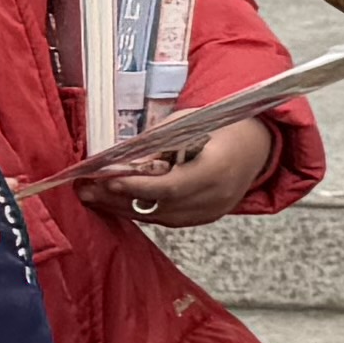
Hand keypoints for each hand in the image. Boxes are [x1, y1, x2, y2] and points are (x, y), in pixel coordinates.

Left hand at [87, 116, 274, 226]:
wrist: (257, 146)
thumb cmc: (222, 127)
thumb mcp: (189, 123)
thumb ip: (156, 143)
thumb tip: (119, 160)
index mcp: (218, 169)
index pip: (171, 186)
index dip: (136, 186)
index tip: (106, 179)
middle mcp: (217, 196)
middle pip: (160, 206)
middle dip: (119, 198)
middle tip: (86, 190)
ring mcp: (212, 211)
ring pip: (159, 217)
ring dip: (124, 207)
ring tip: (94, 196)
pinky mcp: (205, 218)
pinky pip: (167, 218)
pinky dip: (141, 210)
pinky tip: (118, 201)